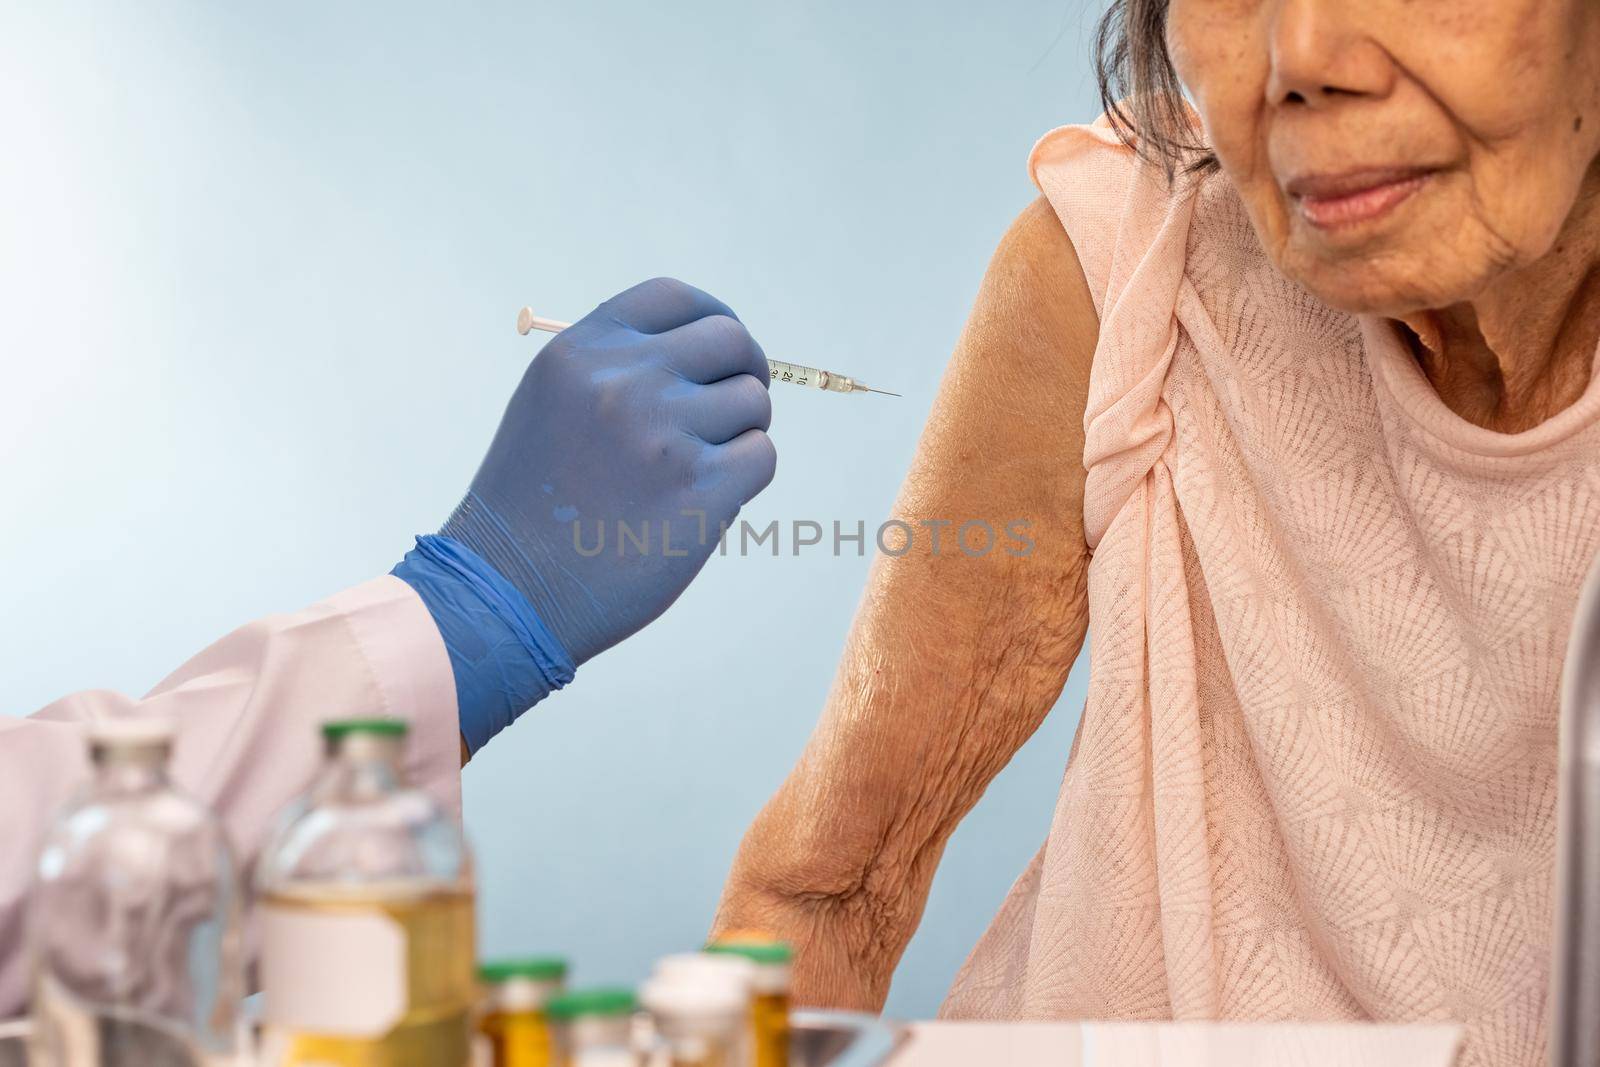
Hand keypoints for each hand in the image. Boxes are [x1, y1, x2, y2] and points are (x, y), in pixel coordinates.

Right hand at [442, 277, 775, 666]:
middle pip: (729, 341)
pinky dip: (745, 477)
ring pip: (752, 403)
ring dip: (741, 432)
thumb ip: (615, 368)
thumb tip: (702, 354)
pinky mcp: (702, 489)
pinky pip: (761, 456)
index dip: (712, 318)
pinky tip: (705, 500)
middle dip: (744, 371)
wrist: (510, 590)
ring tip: (698, 470)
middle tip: (734, 410)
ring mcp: (666, 434)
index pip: (675, 299)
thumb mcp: (550, 405)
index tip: (722, 352)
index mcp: (584, 351)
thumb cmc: (531, 506)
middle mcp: (626, 381)